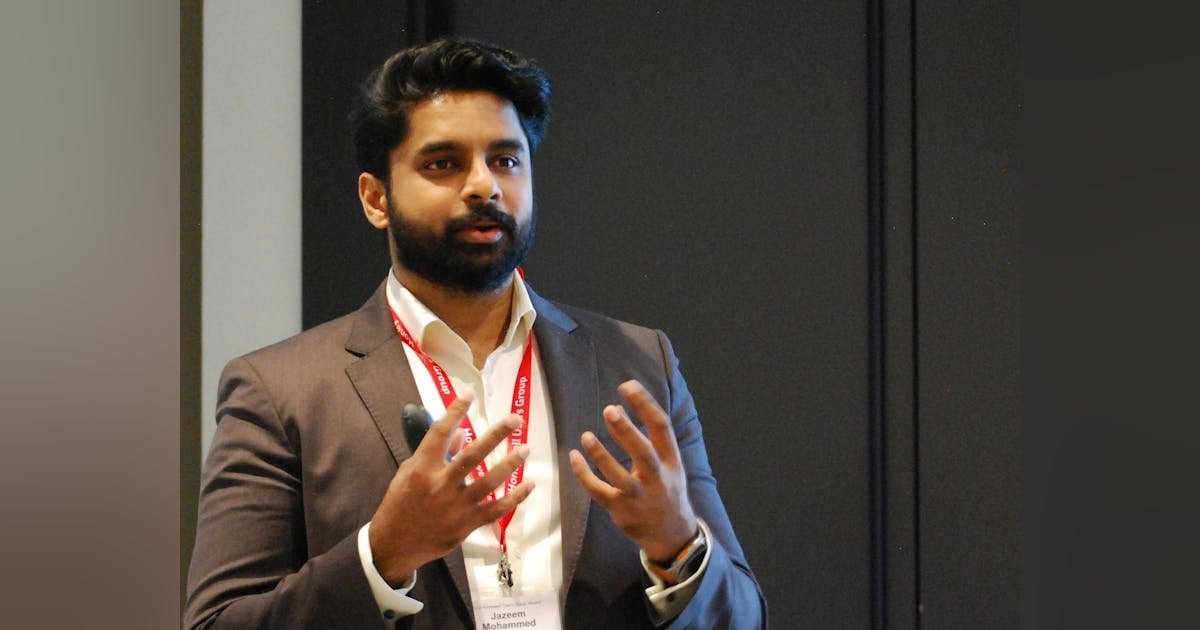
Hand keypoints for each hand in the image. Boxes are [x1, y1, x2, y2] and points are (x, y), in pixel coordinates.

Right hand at [369, 391, 534, 584]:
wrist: (394, 543)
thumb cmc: (400, 502)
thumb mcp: (409, 472)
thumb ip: (436, 453)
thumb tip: (460, 432)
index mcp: (422, 468)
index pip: (440, 432)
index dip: (455, 411)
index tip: (469, 394)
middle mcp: (441, 484)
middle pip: (473, 455)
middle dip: (496, 435)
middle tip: (515, 419)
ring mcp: (456, 506)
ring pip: (489, 482)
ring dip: (509, 464)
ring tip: (525, 448)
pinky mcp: (467, 524)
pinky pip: (496, 510)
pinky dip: (515, 498)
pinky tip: (529, 485)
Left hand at [569, 380, 698, 562]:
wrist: (671, 534)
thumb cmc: (665, 489)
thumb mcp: (666, 464)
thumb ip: (644, 438)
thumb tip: (619, 408)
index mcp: (671, 461)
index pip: (661, 427)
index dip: (645, 404)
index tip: (628, 386)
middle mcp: (657, 478)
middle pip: (642, 452)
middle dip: (626, 431)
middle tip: (609, 409)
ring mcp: (638, 496)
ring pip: (618, 475)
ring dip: (600, 454)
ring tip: (586, 435)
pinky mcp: (620, 510)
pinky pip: (599, 491)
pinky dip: (584, 474)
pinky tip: (574, 457)